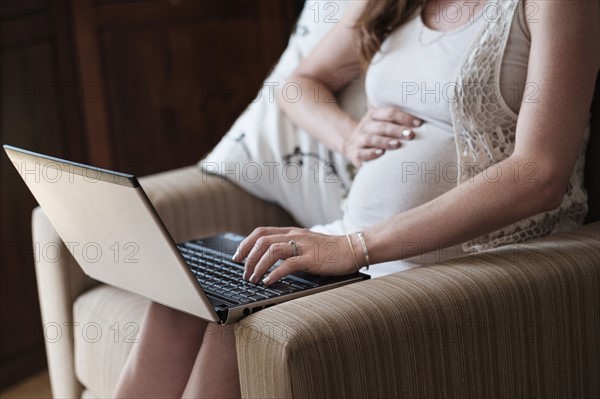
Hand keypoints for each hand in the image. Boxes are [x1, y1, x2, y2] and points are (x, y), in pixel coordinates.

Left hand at [231, 227, 356, 284]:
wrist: (354, 248)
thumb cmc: (332, 251)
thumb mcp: (307, 244)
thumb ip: (291, 248)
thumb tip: (271, 261)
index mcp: (292, 232)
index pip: (261, 232)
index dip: (245, 244)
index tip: (237, 257)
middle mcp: (294, 236)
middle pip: (261, 241)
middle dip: (247, 258)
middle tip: (243, 273)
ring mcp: (302, 246)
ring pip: (271, 251)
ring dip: (257, 266)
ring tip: (253, 279)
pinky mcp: (311, 258)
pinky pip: (287, 264)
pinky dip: (274, 273)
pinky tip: (268, 281)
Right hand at [343, 106, 421, 166]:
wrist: (351, 144)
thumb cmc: (377, 134)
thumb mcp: (383, 123)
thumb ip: (399, 120)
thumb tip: (426, 120)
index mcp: (373, 115)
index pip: (389, 112)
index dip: (404, 117)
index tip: (419, 124)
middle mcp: (365, 125)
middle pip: (381, 125)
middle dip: (397, 130)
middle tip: (411, 135)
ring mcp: (358, 139)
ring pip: (370, 138)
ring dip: (384, 141)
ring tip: (397, 145)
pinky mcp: (354, 153)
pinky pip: (361, 153)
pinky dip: (371, 153)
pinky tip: (381, 154)